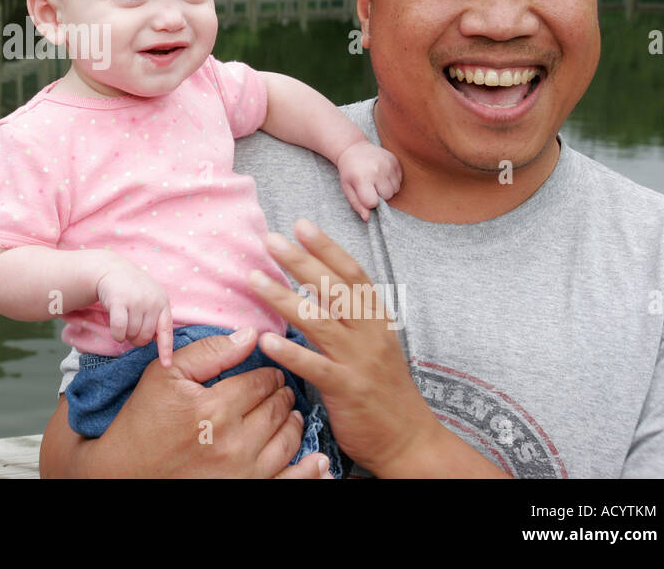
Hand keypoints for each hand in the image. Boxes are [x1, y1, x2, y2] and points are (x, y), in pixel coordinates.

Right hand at [38, 328, 334, 477]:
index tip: (270, 372)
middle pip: (276, 410)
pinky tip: (317, 460)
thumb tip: (250, 334)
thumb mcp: (165, 374)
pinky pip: (289, 481)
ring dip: (292, 423)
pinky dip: (308, 470)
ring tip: (289, 414)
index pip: (261, 383)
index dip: (269, 374)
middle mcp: (233, 442)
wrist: (125, 472)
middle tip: (281, 390)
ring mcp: (241, 472)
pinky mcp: (244, 490)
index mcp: (215, 408)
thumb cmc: (143, 421)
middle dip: (282, 395)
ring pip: (286, 441)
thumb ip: (209, 352)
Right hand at [95, 258, 174, 365]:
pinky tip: (115, 331)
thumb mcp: (150, 298)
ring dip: (125, 335)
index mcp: (162, 302)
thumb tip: (158, 342)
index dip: (166, 350)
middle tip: (130, 329)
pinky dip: (116, 335)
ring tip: (123, 323)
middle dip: (136, 339)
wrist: (111, 269)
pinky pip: (119, 330)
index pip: (166, 330)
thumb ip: (156, 317)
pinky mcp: (119, 301)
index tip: (167, 365)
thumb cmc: (131, 288)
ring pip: (132, 334)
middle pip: (145, 337)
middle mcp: (151, 301)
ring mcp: (136, 300)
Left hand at [247, 220, 506, 477]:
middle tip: (271, 240)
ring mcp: (359, 361)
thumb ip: (348, 316)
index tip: (302, 224)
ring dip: (284, 298)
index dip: (327, 247)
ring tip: (254, 279)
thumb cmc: (383, 388)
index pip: (352, 274)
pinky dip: (290, 352)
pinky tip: (266, 340)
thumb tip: (314, 284)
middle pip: (333, 289)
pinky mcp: (347, 389)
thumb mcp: (373, 343)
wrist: (409, 439)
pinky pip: (315, 367)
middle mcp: (370, 334)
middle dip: (300, 261)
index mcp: (377, 319)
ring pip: (319, 322)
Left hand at [336, 140, 401, 220]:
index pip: (373, 202)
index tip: (364, 195)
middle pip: (387, 196)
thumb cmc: (349, 171)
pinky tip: (382, 174)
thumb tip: (367, 218)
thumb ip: (357, 204)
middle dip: (380, 195)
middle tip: (370, 186)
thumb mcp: (347, 188)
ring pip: (395, 189)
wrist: (353, 148)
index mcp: (362, 178)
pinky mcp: (395, 161)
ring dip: (387, 188)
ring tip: (376, 180)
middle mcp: (377, 170)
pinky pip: (399, 180)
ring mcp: (387, 164)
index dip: (369, 202)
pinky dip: (392, 181)